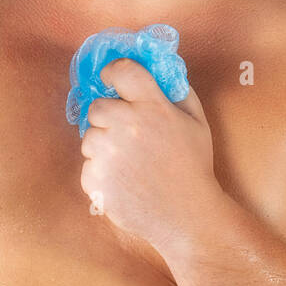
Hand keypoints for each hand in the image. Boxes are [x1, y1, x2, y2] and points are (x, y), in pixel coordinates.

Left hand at [79, 58, 219, 253]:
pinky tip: (123, 181)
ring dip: (103, 146)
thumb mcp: (197, 122)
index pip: (121, 70)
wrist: (187, 216)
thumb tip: (159, 69)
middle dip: (108, 116)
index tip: (112, 80)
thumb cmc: (193, 166)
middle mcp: (126, 125)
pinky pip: (87, 166)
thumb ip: (178, 91)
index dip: (113, 72)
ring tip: (128, 162)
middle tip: (126, 133)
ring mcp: (108, 154)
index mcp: (153, 107)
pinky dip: (100, 173)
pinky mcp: (96, 179)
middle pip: (96, 106)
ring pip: (88, 138)